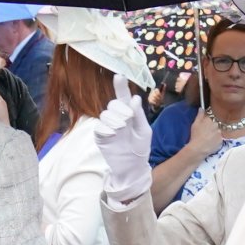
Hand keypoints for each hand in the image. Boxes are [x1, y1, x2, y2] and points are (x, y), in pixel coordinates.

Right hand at [95, 73, 153, 201]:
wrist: (131, 167)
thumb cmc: (140, 148)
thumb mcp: (144, 131)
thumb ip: (139, 115)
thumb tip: (134, 98)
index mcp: (129, 113)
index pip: (124, 97)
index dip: (120, 86)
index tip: (119, 76)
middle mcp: (117, 117)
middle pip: (113, 104)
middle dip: (120, 110)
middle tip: (127, 121)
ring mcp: (108, 126)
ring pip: (105, 114)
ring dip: (113, 119)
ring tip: (120, 129)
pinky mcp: (101, 136)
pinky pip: (99, 127)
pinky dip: (105, 129)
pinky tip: (112, 135)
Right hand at [185, 107, 223, 161]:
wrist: (198, 149)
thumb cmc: (195, 136)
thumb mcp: (195, 124)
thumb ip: (199, 115)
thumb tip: (201, 108)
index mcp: (210, 120)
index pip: (211, 120)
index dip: (207, 125)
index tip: (204, 129)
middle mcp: (217, 126)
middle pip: (215, 127)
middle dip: (212, 130)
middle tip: (205, 136)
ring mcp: (220, 134)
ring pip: (217, 134)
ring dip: (214, 136)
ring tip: (208, 141)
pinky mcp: (221, 142)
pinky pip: (219, 141)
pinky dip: (215, 143)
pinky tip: (210, 145)